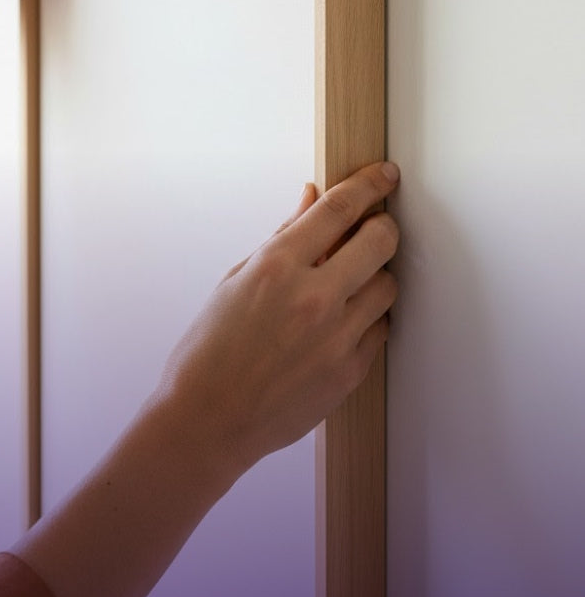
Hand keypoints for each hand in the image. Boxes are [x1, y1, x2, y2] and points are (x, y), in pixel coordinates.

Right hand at [155, 162, 399, 476]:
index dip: (369, 184)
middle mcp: (313, 298)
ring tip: (347, 285)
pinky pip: (379, 329)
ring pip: (388, 285)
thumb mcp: (235, 282)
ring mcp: (337, 337)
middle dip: (382, 227)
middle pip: (381, 240)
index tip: (383, 175)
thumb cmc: (208, 355)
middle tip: (373, 229)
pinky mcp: (350, 371)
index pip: (339, 208)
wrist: (208, 421)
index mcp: (276, 267)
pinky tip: (339, 323)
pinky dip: (367, 319)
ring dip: (374, 276)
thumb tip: (309, 201)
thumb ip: (281, 239)